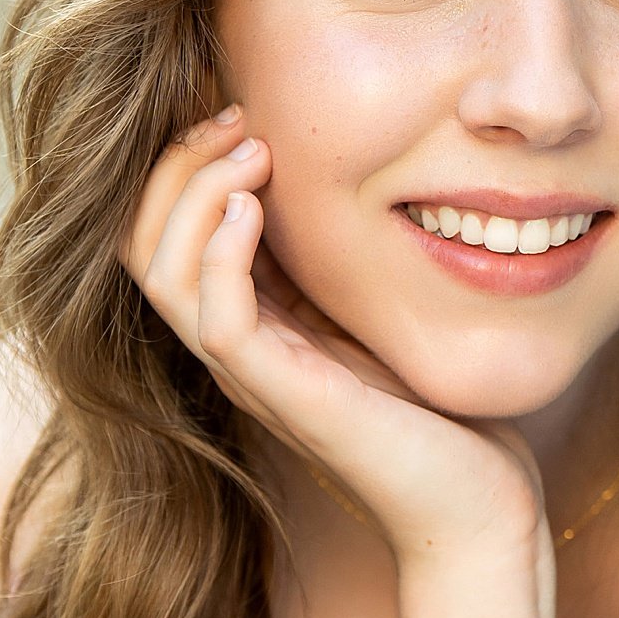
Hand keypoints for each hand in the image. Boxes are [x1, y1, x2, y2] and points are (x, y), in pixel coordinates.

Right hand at [124, 112, 544, 571]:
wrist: (477, 504)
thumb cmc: (439, 409)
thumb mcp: (374, 307)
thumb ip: (337, 256)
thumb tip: (327, 172)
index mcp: (250, 323)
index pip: (159, 235)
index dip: (183, 165)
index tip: (241, 113)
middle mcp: (235, 350)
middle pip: (141, 246)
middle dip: (176, 166)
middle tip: (238, 117)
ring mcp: (254, 376)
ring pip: (162, 276)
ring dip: (195, 196)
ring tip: (251, 151)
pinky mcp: (287, 397)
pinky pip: (215, 320)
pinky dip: (222, 252)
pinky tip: (256, 206)